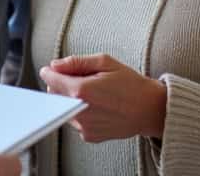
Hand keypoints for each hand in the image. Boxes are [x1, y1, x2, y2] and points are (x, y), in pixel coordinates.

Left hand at [38, 53, 165, 142]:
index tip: (51, 69)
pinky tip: (96, 106)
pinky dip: (80, 112)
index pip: (51, 80)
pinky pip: (75, 121)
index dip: (50, 72)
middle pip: (54, 95)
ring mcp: (84, 126)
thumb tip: (55, 65)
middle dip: (60, 84)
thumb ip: (76, 62)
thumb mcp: (105, 62)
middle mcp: (80, 111)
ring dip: (70, 99)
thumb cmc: (131, 84)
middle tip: (79, 77)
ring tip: (92, 93)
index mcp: (82, 90)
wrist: (150, 109)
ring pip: (63, 108)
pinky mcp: (89, 136)